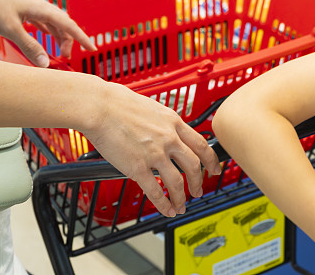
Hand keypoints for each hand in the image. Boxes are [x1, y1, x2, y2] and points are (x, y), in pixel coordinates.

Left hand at [0, 0, 95, 65]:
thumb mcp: (11, 30)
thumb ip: (30, 47)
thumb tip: (45, 63)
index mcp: (42, 8)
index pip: (69, 25)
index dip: (81, 37)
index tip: (91, 48)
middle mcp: (40, 5)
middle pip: (62, 23)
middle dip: (68, 39)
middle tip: (66, 56)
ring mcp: (31, 4)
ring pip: (52, 21)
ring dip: (57, 35)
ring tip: (57, 49)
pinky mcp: (22, 6)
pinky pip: (41, 19)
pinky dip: (47, 29)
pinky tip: (44, 35)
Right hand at [82, 81, 222, 216]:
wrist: (100, 107)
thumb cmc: (119, 103)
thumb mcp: (154, 108)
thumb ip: (164, 123)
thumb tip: (167, 131)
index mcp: (174, 123)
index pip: (201, 144)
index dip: (211, 160)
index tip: (214, 168)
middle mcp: (169, 139)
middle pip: (194, 165)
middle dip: (198, 182)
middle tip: (198, 191)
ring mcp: (155, 154)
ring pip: (177, 182)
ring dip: (181, 197)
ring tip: (181, 206)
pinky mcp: (138, 167)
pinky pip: (155, 191)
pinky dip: (163, 204)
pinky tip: (166, 210)